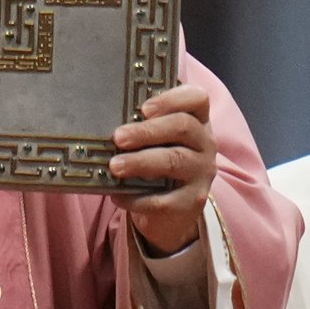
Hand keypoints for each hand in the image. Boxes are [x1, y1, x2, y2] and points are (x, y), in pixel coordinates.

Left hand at [109, 83, 215, 254]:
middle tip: (118, 137)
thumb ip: (141, 124)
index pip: (197, 98)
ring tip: (115, 166)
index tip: (144, 108)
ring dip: (141, 162)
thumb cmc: (156, 161)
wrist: (172, 210)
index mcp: (197, 120)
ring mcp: (201, 173)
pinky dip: (137, 197)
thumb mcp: (155, 139)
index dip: (172, 99)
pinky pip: (164, 199)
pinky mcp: (192, 203)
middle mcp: (204, 144)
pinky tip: (117, 194)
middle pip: (182, 127)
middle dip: (147, 130)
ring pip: (174, 161)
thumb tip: (104, 116)